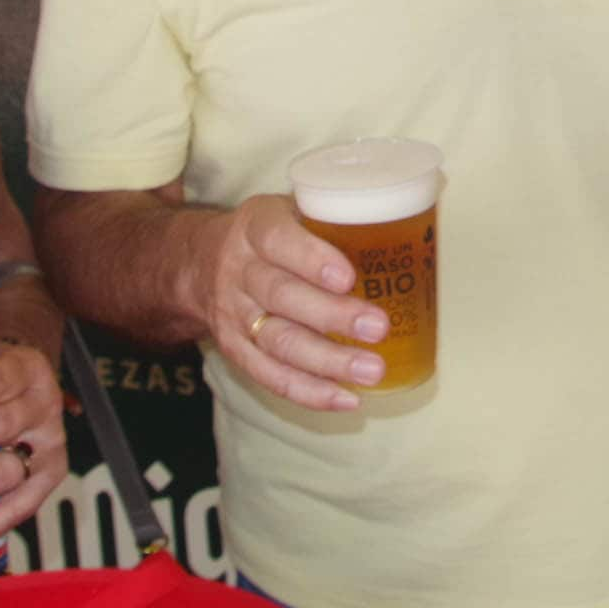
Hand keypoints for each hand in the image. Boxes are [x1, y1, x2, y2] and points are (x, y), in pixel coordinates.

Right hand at [194, 192, 383, 411]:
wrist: (199, 262)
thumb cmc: (270, 233)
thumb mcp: (290, 208)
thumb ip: (332, 217)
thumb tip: (409, 229)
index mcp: (255, 227)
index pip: (277, 240)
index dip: (311, 259)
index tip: (348, 277)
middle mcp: (239, 271)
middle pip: (282, 296)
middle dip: (332, 316)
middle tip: (378, 327)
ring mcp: (233, 314)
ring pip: (278, 341)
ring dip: (327, 360)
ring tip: (372, 370)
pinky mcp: (235, 349)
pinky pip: (269, 375)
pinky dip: (309, 391)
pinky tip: (347, 399)